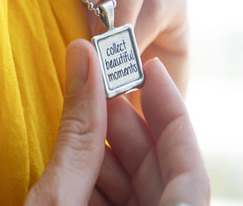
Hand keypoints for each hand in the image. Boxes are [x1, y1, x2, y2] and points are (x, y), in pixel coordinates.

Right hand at [25, 39, 209, 204]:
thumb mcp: (57, 199)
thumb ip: (75, 132)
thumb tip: (83, 55)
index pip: (190, 166)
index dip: (171, 110)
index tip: (149, 68)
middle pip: (164, 171)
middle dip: (127, 126)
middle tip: (96, 92)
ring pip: (141, 187)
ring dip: (107, 152)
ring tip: (78, 124)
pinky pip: (122, 203)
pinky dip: (99, 178)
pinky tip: (74, 162)